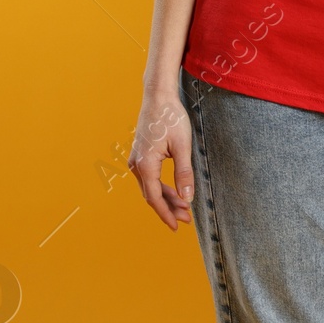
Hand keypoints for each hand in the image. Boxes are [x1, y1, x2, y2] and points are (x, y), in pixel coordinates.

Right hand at [127, 87, 195, 228]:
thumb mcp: (182, 146)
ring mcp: (136, 161)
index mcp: (145, 166)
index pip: (155, 198)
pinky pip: (150, 178)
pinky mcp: (141, 156)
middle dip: (169, 208)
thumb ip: (184, 173)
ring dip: (167, 198)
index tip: (177, 226)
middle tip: (187, 219)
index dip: (166, 214)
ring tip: (185, 208)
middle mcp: (136, 166)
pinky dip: (163, 187)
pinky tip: (175, 192)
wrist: (158, 97)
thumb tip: (187, 198)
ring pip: (151, 187)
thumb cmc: (171, 118)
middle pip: (152, 195)